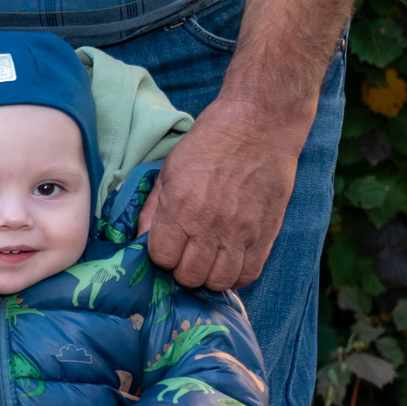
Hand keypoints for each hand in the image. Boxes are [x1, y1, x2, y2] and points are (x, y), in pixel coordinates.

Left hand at [137, 95, 302, 291]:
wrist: (260, 124)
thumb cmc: (210, 142)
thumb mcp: (170, 170)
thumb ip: (153, 208)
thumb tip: (139, 238)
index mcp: (180, 208)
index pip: (162, 258)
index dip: (162, 255)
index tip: (169, 244)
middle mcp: (209, 226)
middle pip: (189, 276)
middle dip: (183, 268)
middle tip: (188, 252)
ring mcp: (241, 233)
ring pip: (218, 281)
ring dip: (209, 275)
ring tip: (209, 259)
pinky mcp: (267, 233)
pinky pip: (250, 274)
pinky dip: (237, 274)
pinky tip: (231, 261)